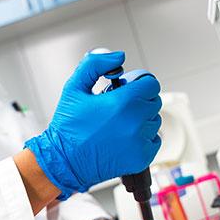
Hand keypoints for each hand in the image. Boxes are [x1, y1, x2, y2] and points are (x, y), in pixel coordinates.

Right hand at [24, 51, 160, 199]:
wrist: (64, 162)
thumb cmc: (68, 127)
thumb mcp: (74, 87)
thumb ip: (96, 64)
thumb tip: (119, 56)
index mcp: (122, 102)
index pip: (151, 83)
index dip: (139, 83)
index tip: (128, 88)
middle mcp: (134, 122)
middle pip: (154, 101)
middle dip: (140, 100)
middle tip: (119, 107)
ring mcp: (139, 142)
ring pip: (155, 121)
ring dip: (142, 119)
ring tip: (119, 124)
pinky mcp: (141, 158)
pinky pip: (154, 141)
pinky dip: (143, 138)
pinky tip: (124, 138)